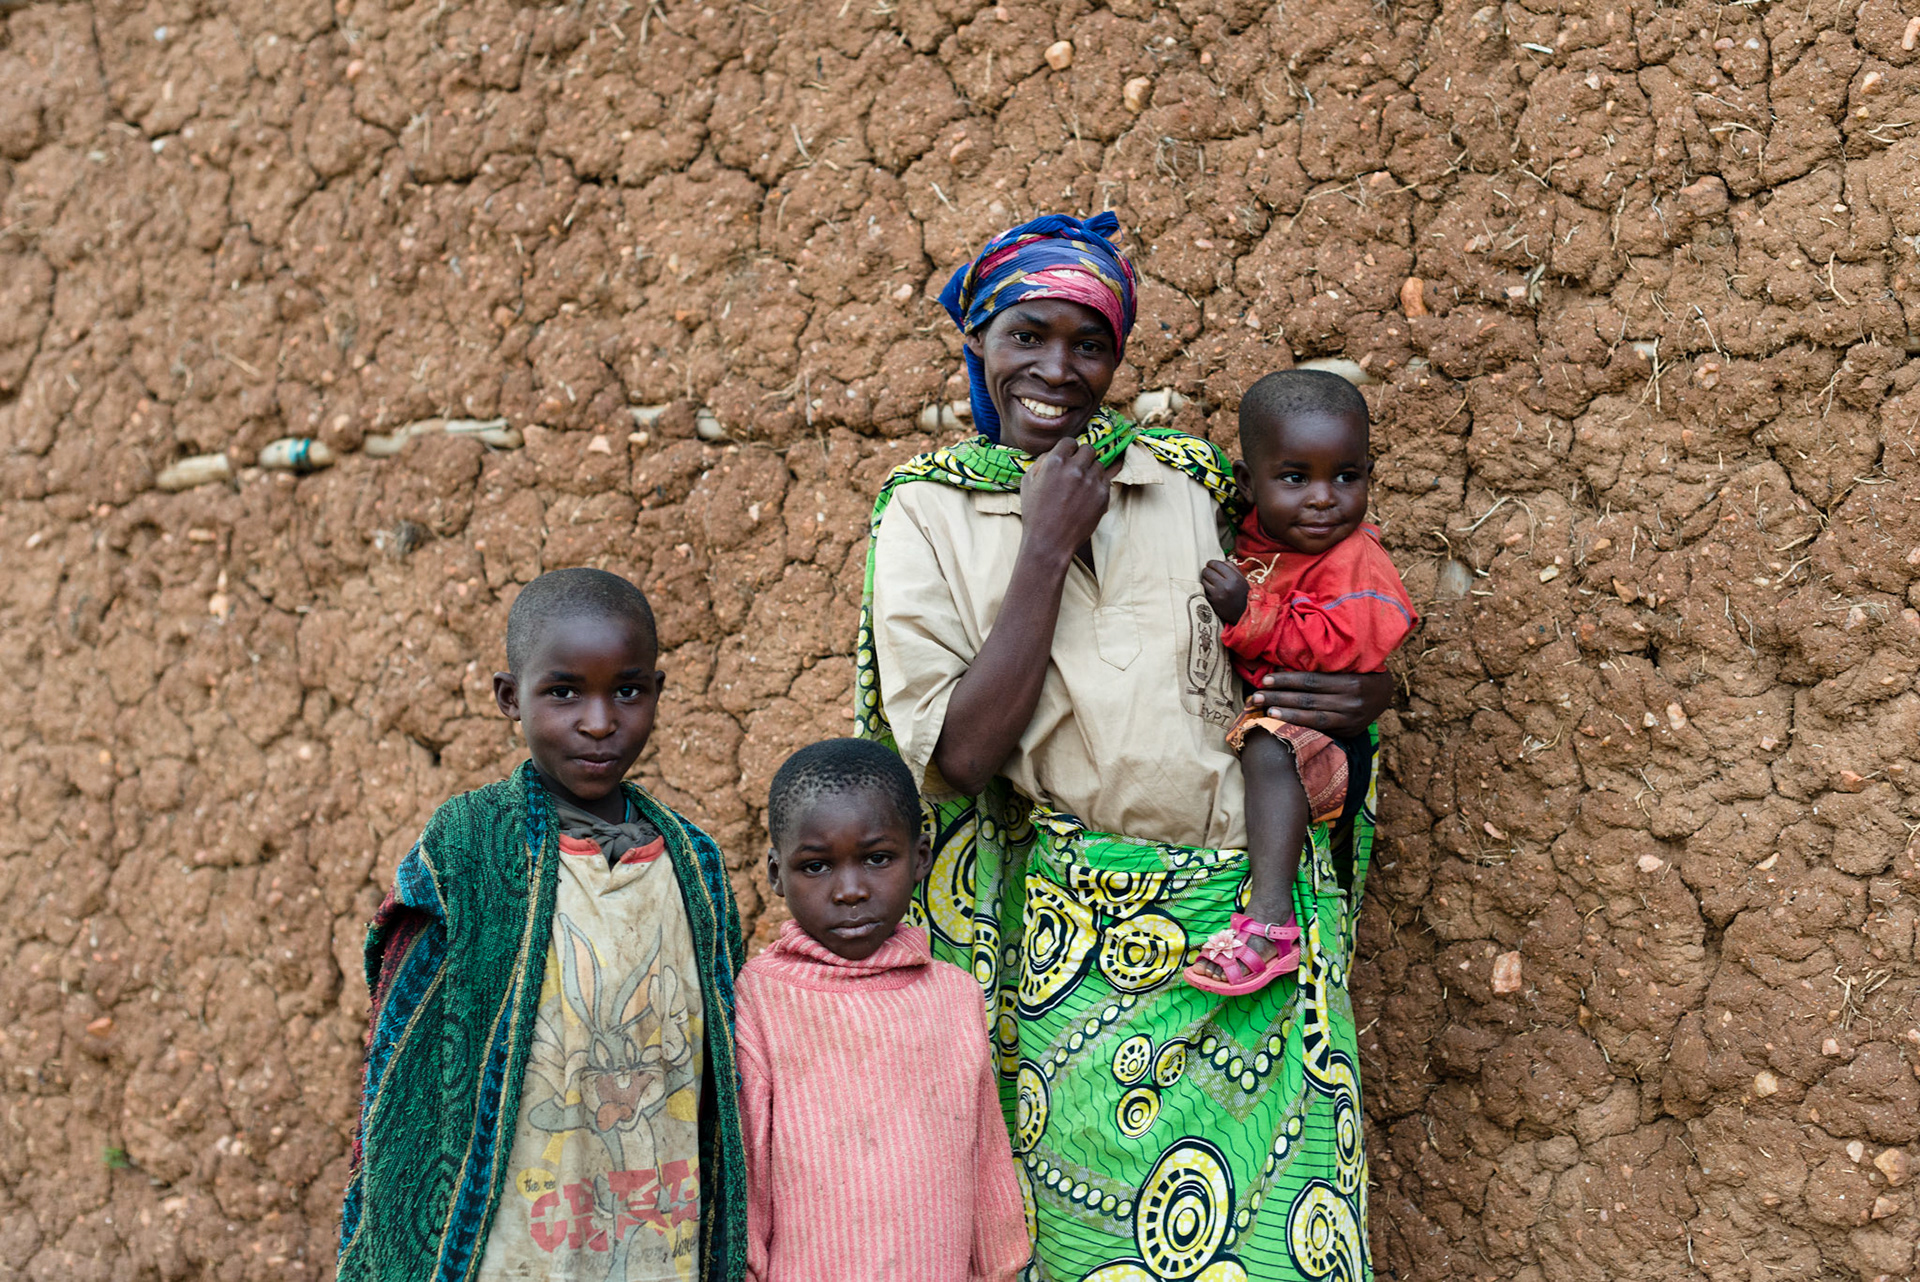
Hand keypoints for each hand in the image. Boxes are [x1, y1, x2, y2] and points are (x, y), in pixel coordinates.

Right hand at [1018, 439, 1113, 565]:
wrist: (1050, 542)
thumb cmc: (1035, 513)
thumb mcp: (1027, 483)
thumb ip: (1041, 462)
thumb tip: (1055, 452)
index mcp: (1055, 462)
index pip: (1070, 442)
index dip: (1068, 450)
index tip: (1067, 458)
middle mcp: (1076, 468)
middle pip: (1088, 449)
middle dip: (1082, 457)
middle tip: (1076, 471)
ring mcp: (1092, 481)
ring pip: (1099, 464)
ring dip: (1091, 471)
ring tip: (1081, 486)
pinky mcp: (1103, 495)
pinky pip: (1106, 480)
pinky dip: (1098, 485)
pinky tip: (1087, 496)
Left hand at [1201, 559, 1248, 624]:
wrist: (1243, 613)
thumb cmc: (1242, 594)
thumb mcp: (1242, 579)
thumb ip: (1232, 567)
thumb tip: (1219, 561)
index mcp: (1234, 579)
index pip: (1217, 564)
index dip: (1212, 563)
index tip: (1211, 564)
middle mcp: (1225, 586)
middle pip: (1207, 571)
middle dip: (1207, 570)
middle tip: (1209, 572)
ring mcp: (1217, 595)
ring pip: (1203, 580)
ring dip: (1205, 579)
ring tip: (1210, 580)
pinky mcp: (1211, 601)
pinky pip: (1203, 589)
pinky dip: (1205, 587)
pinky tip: (1210, 588)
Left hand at [1249, 670, 1392, 736]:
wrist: (1386, 693)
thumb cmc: (1359, 671)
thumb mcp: (1346, 663)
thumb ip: (1322, 665)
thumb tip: (1284, 664)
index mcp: (1351, 681)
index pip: (1311, 681)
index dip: (1286, 681)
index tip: (1265, 680)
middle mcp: (1351, 701)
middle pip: (1308, 699)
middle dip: (1279, 697)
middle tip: (1255, 696)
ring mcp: (1351, 719)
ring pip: (1312, 717)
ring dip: (1285, 713)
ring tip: (1264, 709)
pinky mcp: (1349, 730)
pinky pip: (1321, 728)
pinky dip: (1299, 724)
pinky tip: (1282, 721)